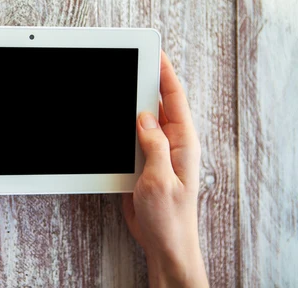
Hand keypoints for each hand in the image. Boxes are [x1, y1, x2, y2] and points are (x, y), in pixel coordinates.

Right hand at [123, 51, 208, 287]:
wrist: (164, 243)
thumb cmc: (169, 217)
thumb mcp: (160, 180)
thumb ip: (154, 145)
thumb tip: (144, 116)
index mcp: (183, 144)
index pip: (175, 100)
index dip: (165, 75)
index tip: (155, 53)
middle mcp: (172, 144)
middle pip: (158, 104)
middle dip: (146, 82)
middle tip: (132, 61)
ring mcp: (157, 153)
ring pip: (143, 120)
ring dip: (131, 104)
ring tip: (119, 84)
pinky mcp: (144, 163)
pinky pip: (134, 137)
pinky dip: (123, 126)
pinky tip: (114, 119)